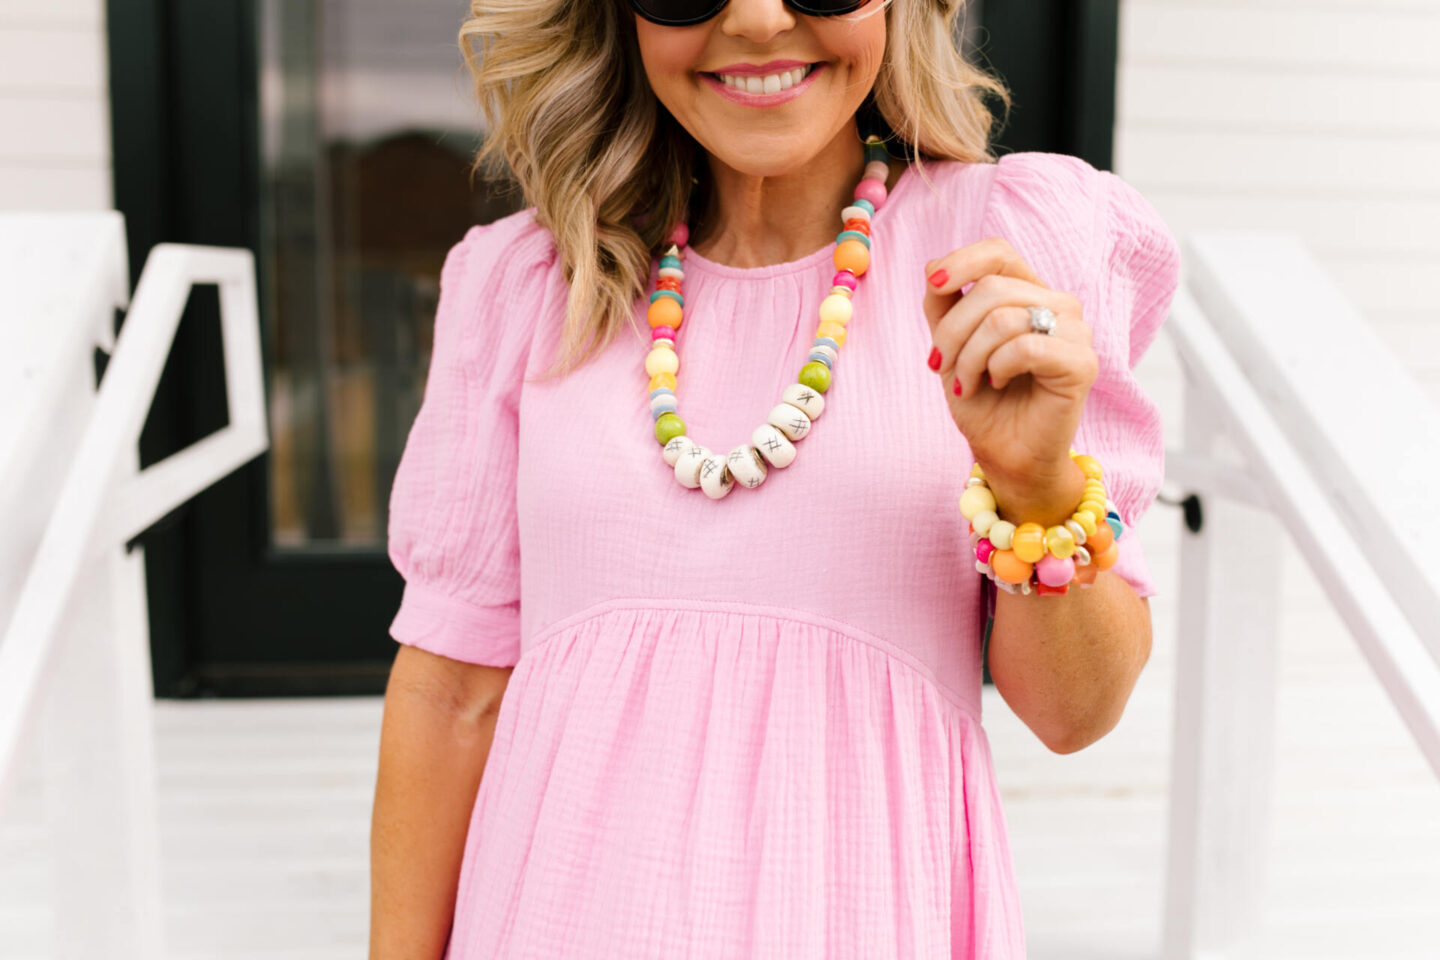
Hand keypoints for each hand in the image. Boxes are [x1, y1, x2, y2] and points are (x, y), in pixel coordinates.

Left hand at [922, 238, 1096, 523]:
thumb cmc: (982, 401)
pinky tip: (996, 384)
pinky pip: (1025, 346)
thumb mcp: (951, 346)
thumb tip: (933, 266)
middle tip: (941, 366)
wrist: (1004, 455)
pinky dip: (996, 368)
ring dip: (970, 357)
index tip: (933, 285)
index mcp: (1030, 293)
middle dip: (952, 330)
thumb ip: (943, 305)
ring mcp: (1076, 332)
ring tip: (967, 383)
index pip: (999, 252)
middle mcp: (1058, 305)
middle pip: (992, 288)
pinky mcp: (1083, 363)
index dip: (962, 261)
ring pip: (1004, 318)